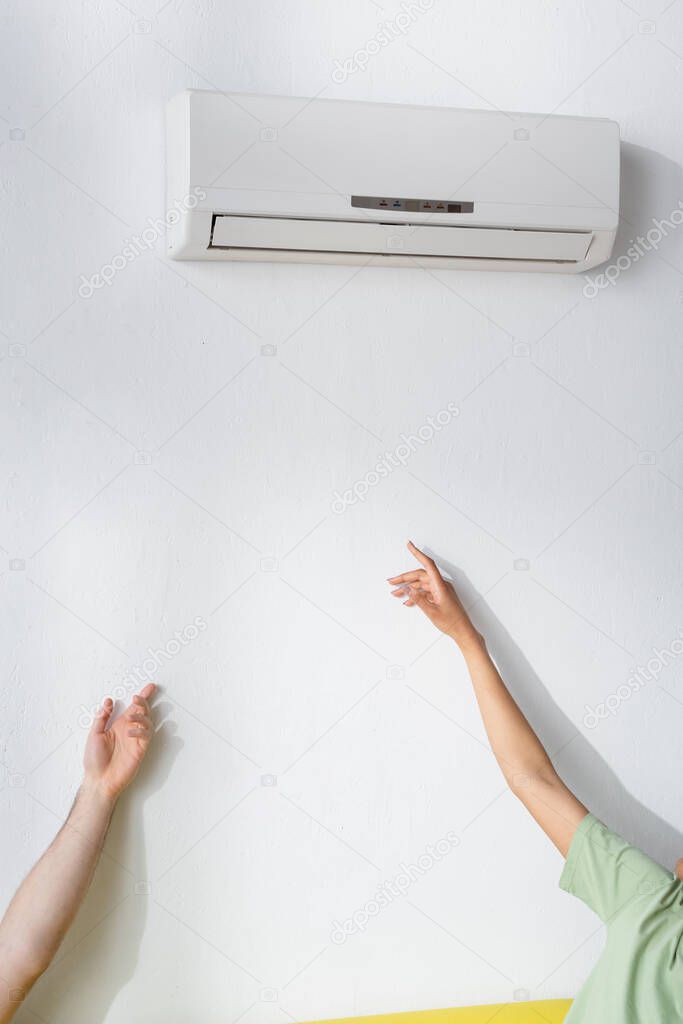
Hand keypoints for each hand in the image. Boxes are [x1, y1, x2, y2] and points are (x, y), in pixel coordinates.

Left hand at [83, 684, 155, 800]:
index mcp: (119, 725)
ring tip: (132, 716)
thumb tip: (109, 700)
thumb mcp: (94, 734)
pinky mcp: (140, 749)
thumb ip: (102, 717)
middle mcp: (129, 730)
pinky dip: (141, 730)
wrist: (99, 780)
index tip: (150, 686)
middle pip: (143, 711)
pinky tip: (131, 731)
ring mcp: (136, 739)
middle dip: (144, 701)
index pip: (133, 707)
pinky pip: (146, 735)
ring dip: (142, 715)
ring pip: (147, 721)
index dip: (143, 696)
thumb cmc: (94, 759)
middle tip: (139, 697)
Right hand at [388, 542, 482, 648]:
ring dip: (409, 588)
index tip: (409, 545)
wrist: (463, 631)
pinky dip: (416, 595)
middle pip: (420, 575)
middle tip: (391, 582)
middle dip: (405, 578)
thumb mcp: (431, 612)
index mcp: (440, 585)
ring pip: (421, 584)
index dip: (417, 553)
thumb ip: (418, 599)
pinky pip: (426, 591)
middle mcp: (441, 585)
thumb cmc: (451, 623)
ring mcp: (441, 590)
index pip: (428, 564)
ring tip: (396, 593)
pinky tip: (408, 601)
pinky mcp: (441, 596)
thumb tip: (408, 589)